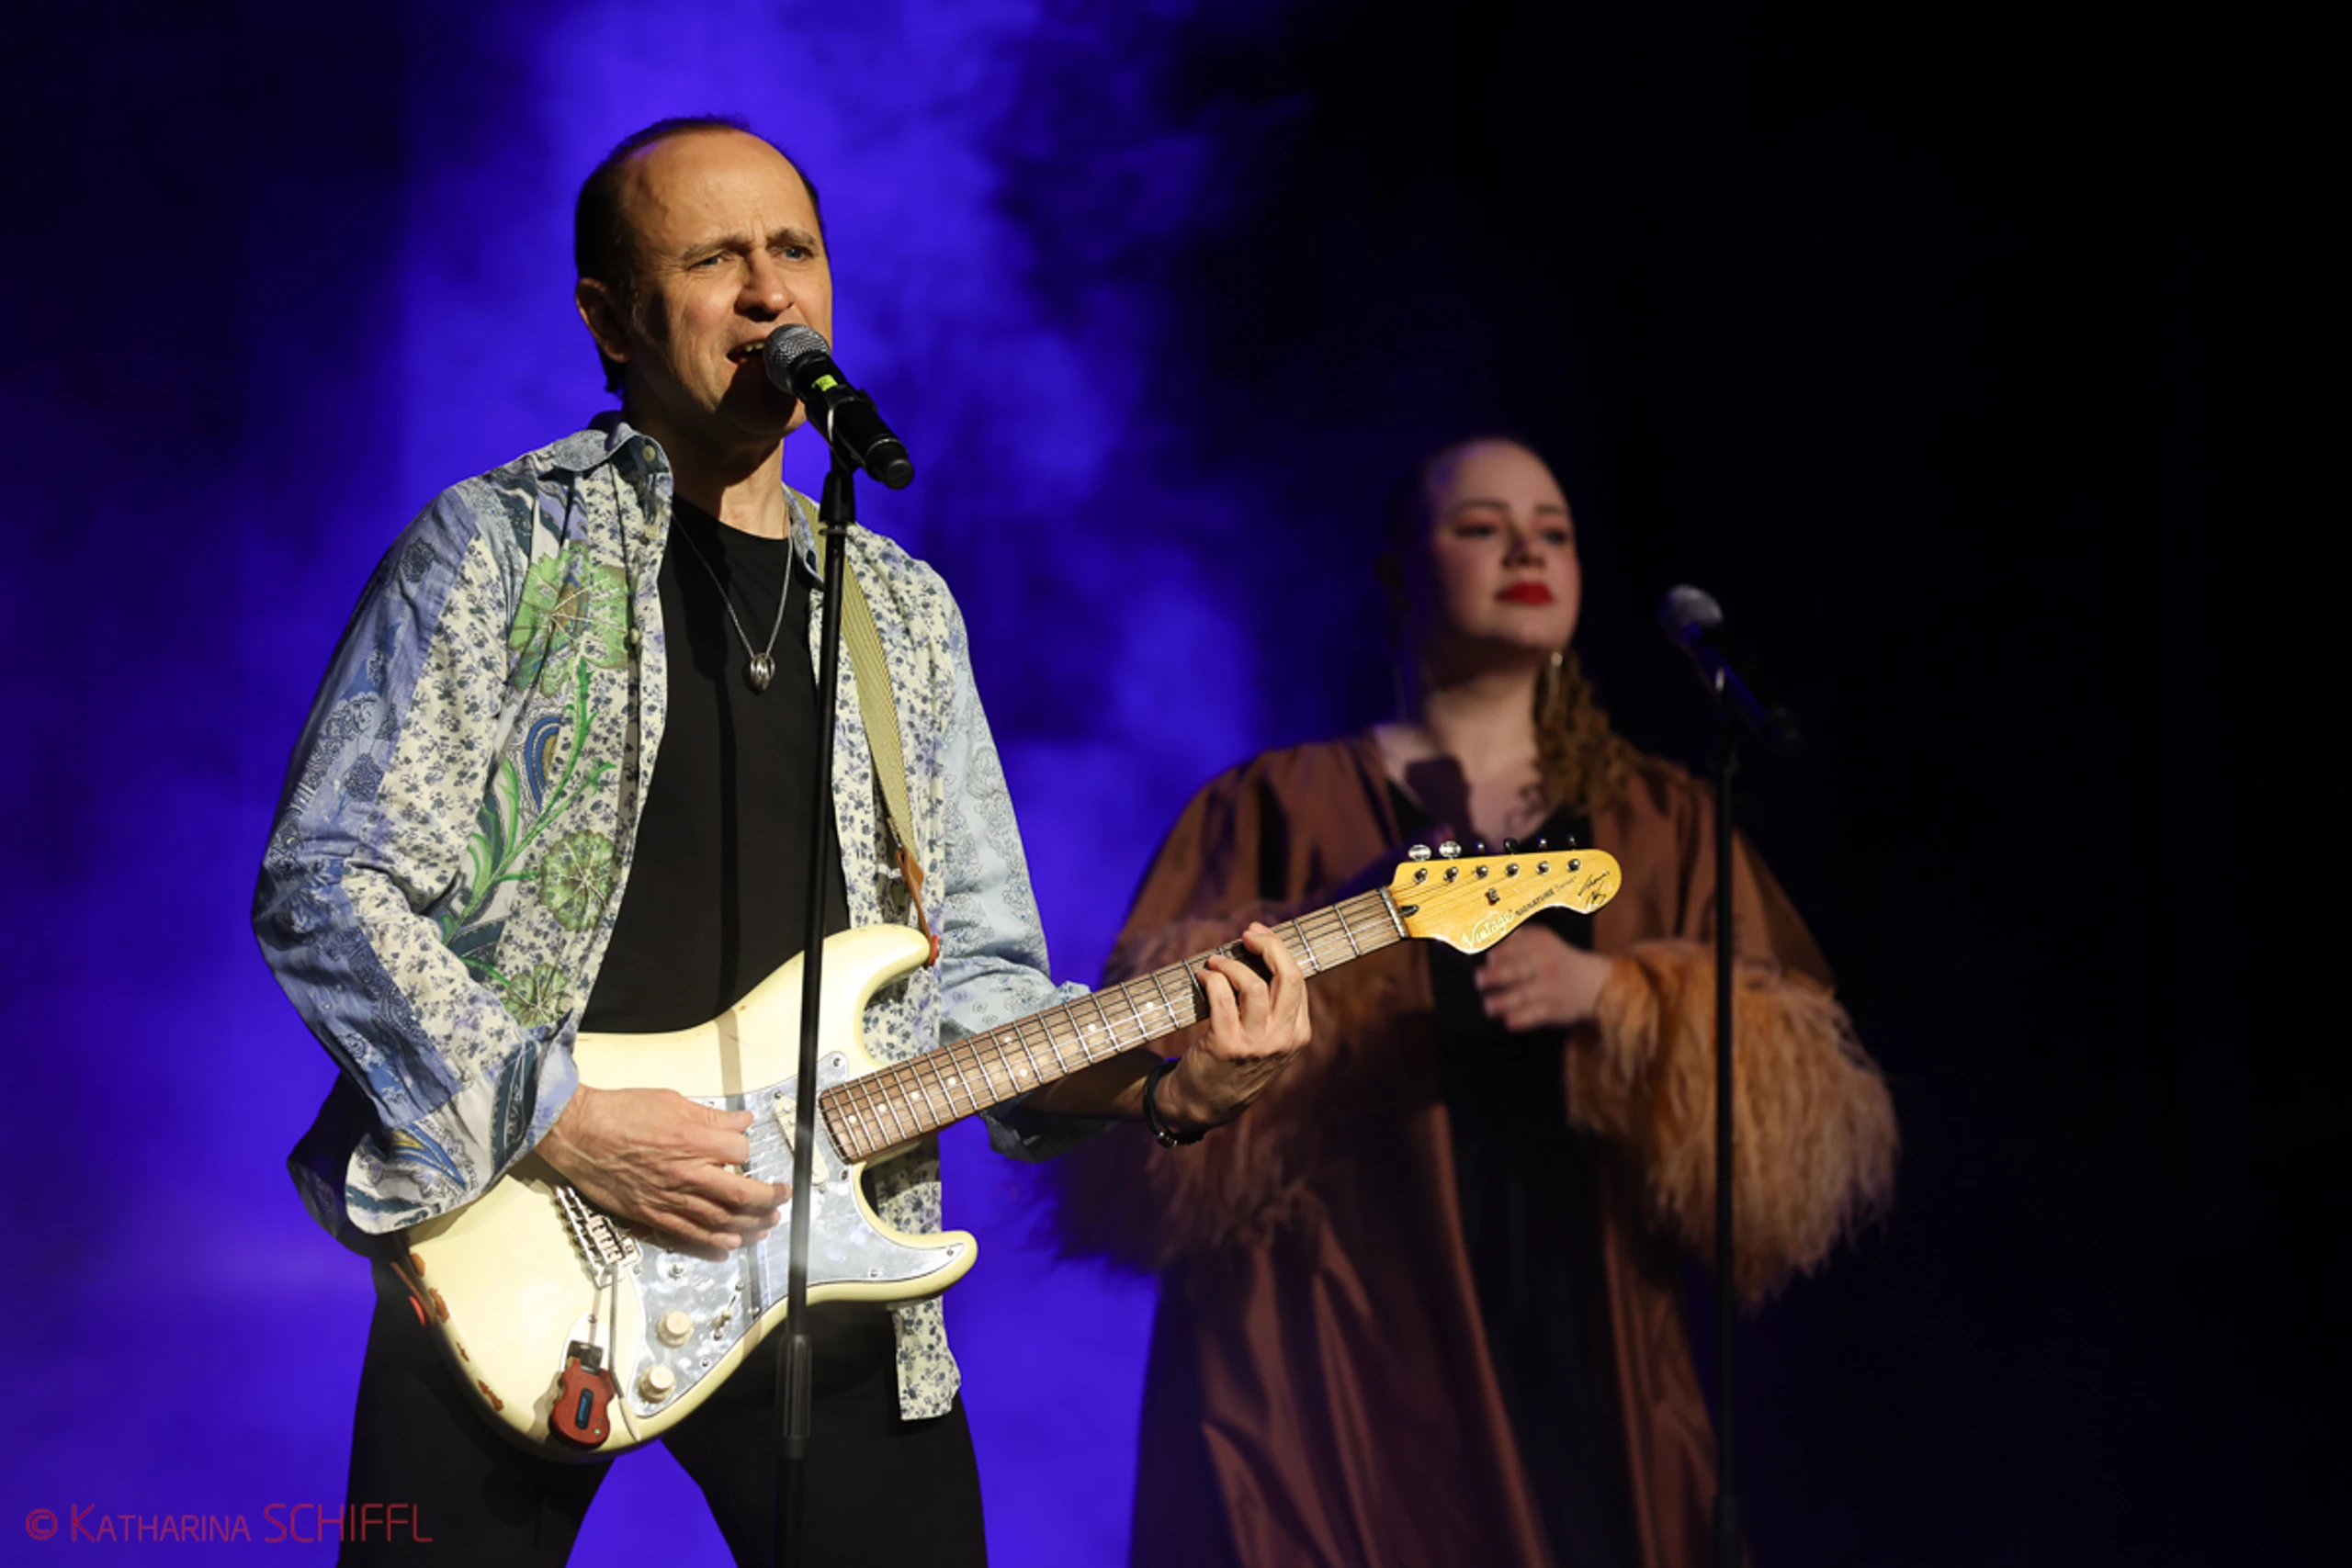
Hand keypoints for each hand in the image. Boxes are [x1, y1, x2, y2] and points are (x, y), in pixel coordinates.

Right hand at [538, 1084, 788, 1258]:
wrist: (579, 1133)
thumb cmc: (620, 1113)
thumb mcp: (672, 1100)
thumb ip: (711, 1116)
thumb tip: (740, 1121)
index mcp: (694, 1140)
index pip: (741, 1151)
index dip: (748, 1151)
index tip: (744, 1149)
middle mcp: (687, 1172)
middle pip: (741, 1194)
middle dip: (768, 1199)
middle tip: (781, 1198)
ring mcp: (669, 1197)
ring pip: (720, 1220)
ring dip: (749, 1226)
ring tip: (766, 1226)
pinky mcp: (651, 1213)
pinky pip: (688, 1235)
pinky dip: (713, 1243)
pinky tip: (729, 1246)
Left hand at [1155, 922, 1312, 1130]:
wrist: (1206, 1103)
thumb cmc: (1235, 1062)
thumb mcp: (1268, 1040)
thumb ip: (1273, 1006)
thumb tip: (1263, 951)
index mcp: (1298, 1033)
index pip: (1298, 979)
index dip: (1278, 949)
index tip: (1260, 933)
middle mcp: (1283, 1039)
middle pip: (1288, 976)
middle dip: (1269, 945)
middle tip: (1247, 934)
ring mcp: (1256, 1044)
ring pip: (1255, 985)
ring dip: (1231, 964)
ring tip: (1215, 961)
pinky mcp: (1227, 1046)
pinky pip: (1222, 998)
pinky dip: (1212, 978)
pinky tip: (1204, 976)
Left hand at [1474, 923, 1615, 1032]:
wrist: (1594, 983)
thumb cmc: (1558, 959)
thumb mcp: (1544, 939)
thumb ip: (1519, 937)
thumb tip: (1489, 939)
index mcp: (1540, 946)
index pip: (1516, 947)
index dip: (1501, 954)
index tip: (1489, 959)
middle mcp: (1545, 966)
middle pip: (1518, 969)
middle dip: (1497, 975)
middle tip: (1479, 980)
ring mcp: (1550, 989)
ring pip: (1524, 995)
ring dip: (1505, 1001)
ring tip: (1488, 1006)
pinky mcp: (1554, 1010)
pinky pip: (1536, 1015)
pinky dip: (1523, 1019)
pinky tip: (1509, 1022)